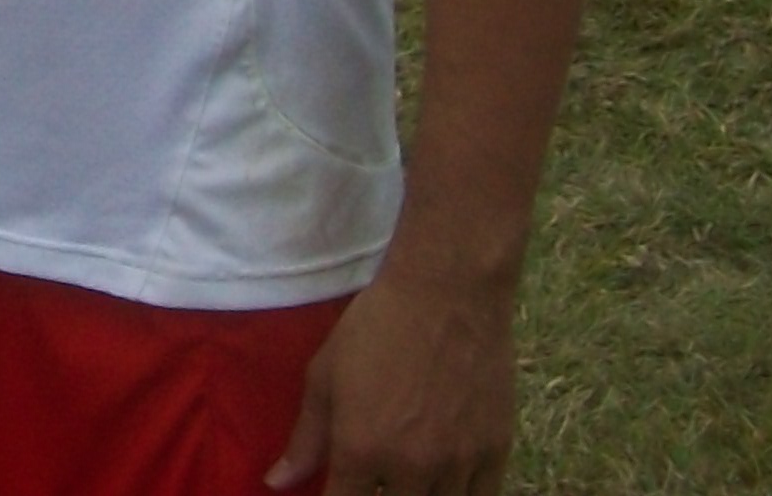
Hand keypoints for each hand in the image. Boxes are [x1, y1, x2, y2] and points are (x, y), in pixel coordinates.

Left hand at [267, 270, 517, 493]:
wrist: (447, 295)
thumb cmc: (376, 328)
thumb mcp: (325, 376)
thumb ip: (305, 438)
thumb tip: (276, 483)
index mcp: (360, 449)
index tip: (338, 491)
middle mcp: (410, 469)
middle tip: (373, 479)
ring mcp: (457, 465)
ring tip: (406, 482)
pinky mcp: (495, 454)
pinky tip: (445, 483)